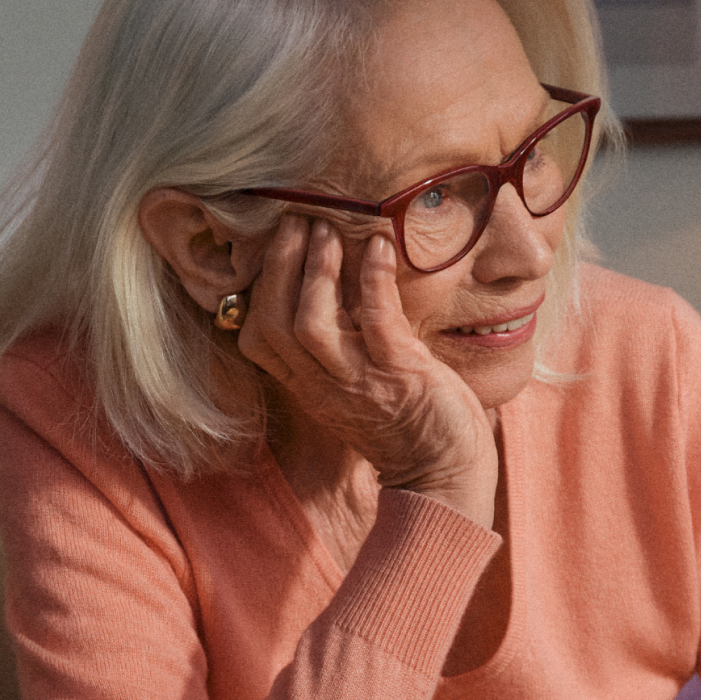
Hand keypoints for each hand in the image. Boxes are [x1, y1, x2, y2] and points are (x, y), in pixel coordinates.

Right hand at [235, 216, 496, 524]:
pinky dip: (373, 279)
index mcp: (308, 387)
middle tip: (296, 221)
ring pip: (309, 324)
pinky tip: (380, 246)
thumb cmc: (407, 426)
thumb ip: (339, 348)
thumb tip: (337, 289)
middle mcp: (324, 386)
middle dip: (280, 266)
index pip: (255, 338)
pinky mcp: (401, 376)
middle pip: (272, 324)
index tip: (274, 245)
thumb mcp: (356, 388)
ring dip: (316, 271)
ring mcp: (360, 382)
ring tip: (328, 229)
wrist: (445, 478)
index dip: (258, 288)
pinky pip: (376, 321)